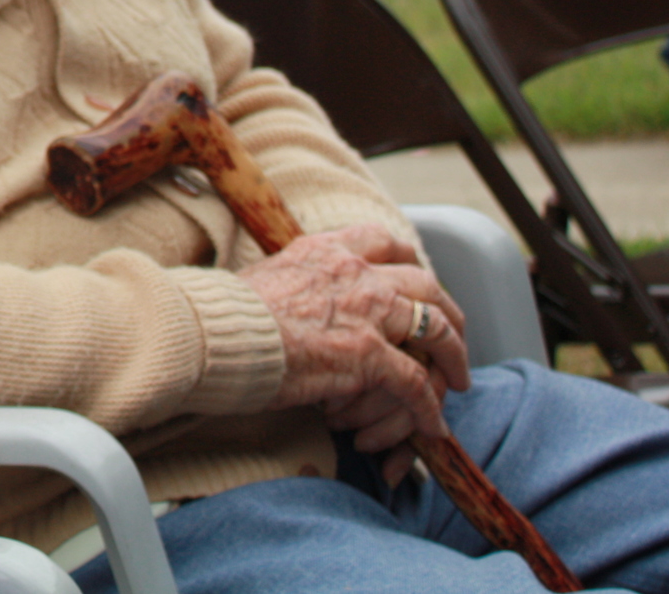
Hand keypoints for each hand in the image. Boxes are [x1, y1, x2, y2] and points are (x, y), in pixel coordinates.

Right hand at [240, 223, 470, 485]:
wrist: (211, 334)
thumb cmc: (224, 315)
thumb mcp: (265, 277)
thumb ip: (295, 281)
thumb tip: (291, 296)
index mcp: (326, 249)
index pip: (385, 241)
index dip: (411, 262)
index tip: (419, 281)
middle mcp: (355, 272)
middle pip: (426, 282)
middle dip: (447, 310)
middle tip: (453, 334)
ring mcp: (366, 312)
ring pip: (435, 327)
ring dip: (454, 355)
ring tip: (458, 378)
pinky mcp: (367, 355)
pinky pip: (416, 383)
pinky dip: (428, 407)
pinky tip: (432, 425)